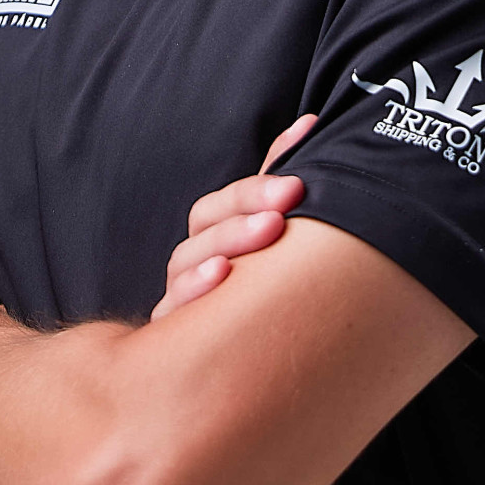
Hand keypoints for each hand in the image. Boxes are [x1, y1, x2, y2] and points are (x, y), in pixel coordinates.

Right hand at [150, 114, 317, 322]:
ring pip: (187, 264)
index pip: (224, 204)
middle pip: (206, 228)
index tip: (294, 185)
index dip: (255, 190)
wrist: (233, 361)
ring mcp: (180, 296)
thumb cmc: (257, 283)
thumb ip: (280, 176)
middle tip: (284, 208)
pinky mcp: (173, 335)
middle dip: (245, 214)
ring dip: (224, 245)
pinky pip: (173, 312)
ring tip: (260, 236)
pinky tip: (222, 277)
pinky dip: (193, 292)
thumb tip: (311, 123)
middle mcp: (193, 260)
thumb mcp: (269, 227)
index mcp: (213, 234)